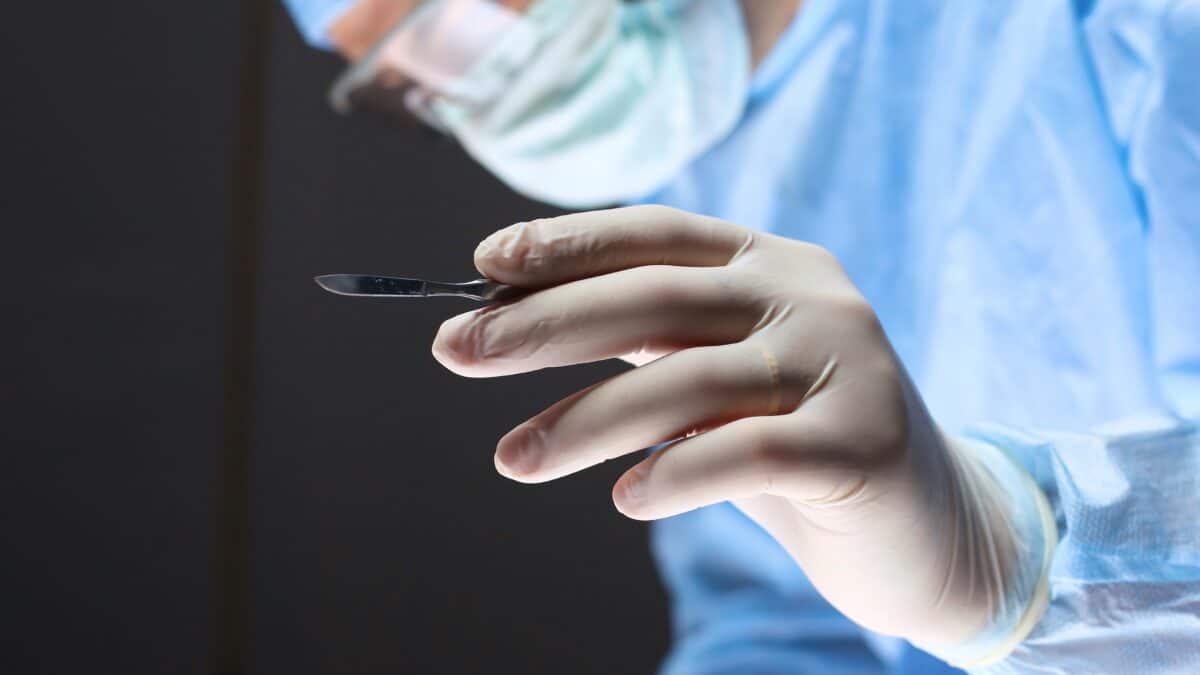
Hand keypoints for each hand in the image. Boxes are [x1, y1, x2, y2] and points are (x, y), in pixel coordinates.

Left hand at [432, 206, 1022, 647]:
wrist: (932, 526)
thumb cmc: (798, 444)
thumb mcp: (722, 377)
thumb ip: (651, 344)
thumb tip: (513, 320)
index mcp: (771, 263)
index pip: (656, 234)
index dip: (568, 242)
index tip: (485, 265)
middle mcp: (810, 296)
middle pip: (657, 298)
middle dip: (544, 325)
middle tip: (458, 353)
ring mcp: (845, 364)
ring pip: (689, 382)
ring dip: (583, 421)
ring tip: (512, 459)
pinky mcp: (864, 443)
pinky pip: (747, 452)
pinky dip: (674, 473)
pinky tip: (626, 498)